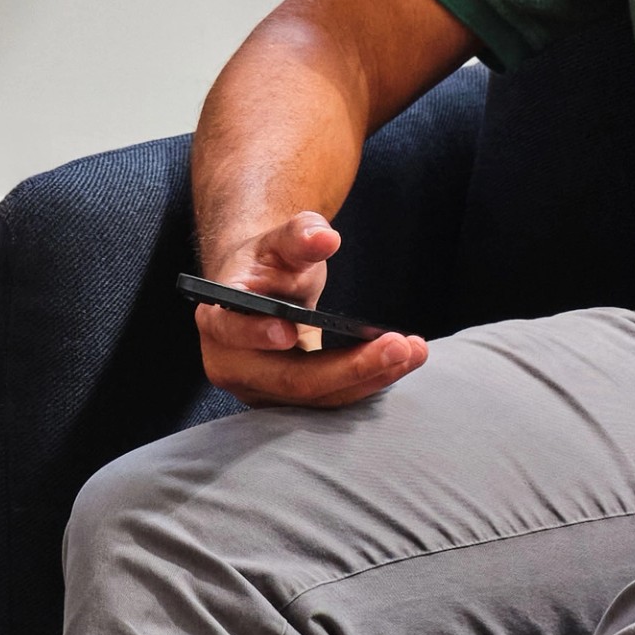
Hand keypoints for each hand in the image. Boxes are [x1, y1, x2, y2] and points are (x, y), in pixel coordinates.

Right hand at [194, 209, 426, 411]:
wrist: (265, 289)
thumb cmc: (271, 262)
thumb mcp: (282, 239)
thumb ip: (300, 234)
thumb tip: (324, 237)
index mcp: (219, 319)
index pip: (230, 330)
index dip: (255, 334)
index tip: (290, 330)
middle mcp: (232, 364)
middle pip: (291, 378)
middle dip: (350, 367)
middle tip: (400, 345)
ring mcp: (261, 390)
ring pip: (318, 396)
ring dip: (371, 377)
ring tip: (414, 351)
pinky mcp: (289, 400)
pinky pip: (330, 399)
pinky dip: (368, 382)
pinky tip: (402, 362)